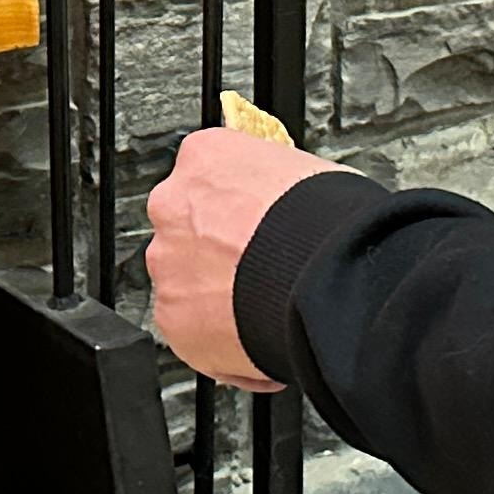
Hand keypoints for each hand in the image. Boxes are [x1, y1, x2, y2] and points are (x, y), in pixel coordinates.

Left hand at [144, 124, 345, 389]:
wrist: (323, 279)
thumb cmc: (326, 223)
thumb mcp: (305, 172)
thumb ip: (273, 185)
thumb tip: (284, 198)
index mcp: (204, 157)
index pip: (205, 175)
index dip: (232, 203)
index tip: (250, 218)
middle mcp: (173, 205)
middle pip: (184, 227)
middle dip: (213, 248)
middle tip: (254, 265)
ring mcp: (167, 262)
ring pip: (182, 278)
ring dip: (211, 291)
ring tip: (258, 304)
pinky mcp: (171, 316)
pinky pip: (188, 328)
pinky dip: (215, 336)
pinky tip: (253, 335)